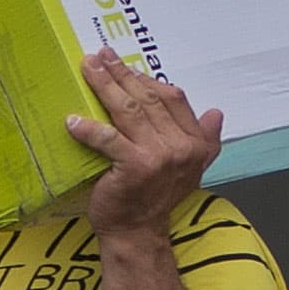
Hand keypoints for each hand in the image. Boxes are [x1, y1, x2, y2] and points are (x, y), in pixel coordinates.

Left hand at [65, 46, 222, 236]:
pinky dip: (88, 127)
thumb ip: (203, 139)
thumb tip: (216, 113)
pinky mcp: (134, 167)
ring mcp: (159, 157)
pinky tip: (72, 120)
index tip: (124, 65)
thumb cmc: (156, 197)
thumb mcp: (190, 168)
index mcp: (196, 143)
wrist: (138, 232)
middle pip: (148, 99)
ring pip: (129, 110)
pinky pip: (108, 138)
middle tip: (99, 57)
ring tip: (88, 69)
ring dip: (105, 85)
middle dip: (121, 73)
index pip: (172, 98)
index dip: (146, 78)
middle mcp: (182, 147)